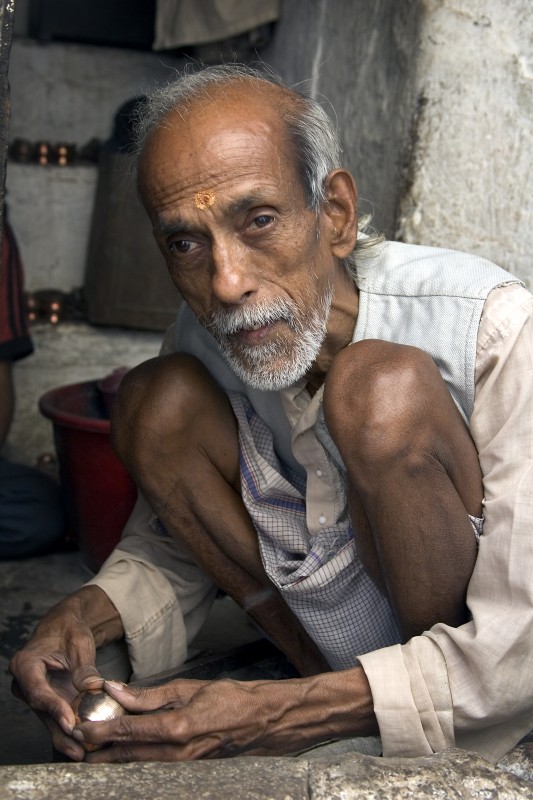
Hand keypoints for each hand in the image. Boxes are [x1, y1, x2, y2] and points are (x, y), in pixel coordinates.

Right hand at [9, 586, 122, 760]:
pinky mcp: (46, 703)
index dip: (54, 708)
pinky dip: (69, 731)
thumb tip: (93, 688)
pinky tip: (84, 745)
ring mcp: (34, 695)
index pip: (38, 691)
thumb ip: (83, 667)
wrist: (64, 629)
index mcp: (25, 665)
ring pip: (48, 720)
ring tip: (83, 753)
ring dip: (65, 738)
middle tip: (79, 748)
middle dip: (60, 732)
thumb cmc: (69, 631)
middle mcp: (24, 683)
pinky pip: (56, 719)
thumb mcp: (79, 643)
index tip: (70, 722)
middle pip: (41, 711)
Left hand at [73, 668, 377, 761]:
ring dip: (117, 759)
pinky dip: (138, 761)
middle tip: (82, 743)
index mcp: (177, 728)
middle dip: (101, 752)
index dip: (101, 731)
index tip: (82, 726)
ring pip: (139, 767)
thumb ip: (150, 694)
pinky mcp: (189, 772)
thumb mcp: (189, 687)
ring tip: (99, 749)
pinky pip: (156, 769)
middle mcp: (177, 754)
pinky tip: (129, 753)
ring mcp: (184, 768)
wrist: (267, 721)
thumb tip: (117, 691)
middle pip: (127, 758)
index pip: (128, 732)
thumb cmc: (232, 699)